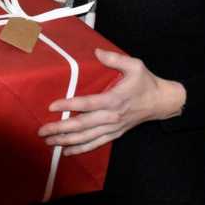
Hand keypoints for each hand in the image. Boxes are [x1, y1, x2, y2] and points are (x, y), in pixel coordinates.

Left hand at [37, 48, 185, 155]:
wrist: (162, 102)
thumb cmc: (146, 82)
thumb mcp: (134, 65)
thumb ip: (115, 59)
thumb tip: (96, 52)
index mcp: (115, 99)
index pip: (88, 104)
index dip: (69, 105)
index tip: (52, 106)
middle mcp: (112, 116)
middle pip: (82, 125)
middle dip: (61, 129)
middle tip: (42, 130)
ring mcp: (113, 127)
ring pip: (86, 137)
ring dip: (66, 141)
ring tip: (48, 142)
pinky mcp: (115, 134)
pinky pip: (96, 144)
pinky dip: (81, 149)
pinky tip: (66, 152)